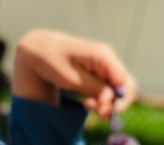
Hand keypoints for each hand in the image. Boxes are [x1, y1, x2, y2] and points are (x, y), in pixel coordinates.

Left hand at [12, 29, 137, 118]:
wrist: (38, 49)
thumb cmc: (52, 60)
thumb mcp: (72, 78)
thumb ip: (94, 89)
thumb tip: (112, 99)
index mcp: (103, 55)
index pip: (125, 81)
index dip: (120, 101)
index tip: (104, 112)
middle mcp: (107, 58)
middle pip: (125, 86)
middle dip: (115, 103)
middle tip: (98, 114)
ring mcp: (103, 64)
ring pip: (116, 89)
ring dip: (106, 102)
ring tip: (87, 105)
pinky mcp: (98, 70)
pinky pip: (107, 87)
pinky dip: (100, 97)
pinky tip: (87, 101)